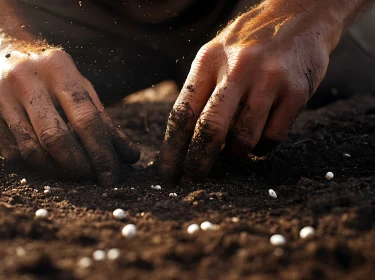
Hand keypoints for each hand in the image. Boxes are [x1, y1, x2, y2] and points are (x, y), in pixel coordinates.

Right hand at [0, 42, 138, 185]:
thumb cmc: (50, 75)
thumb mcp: (79, 85)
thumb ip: (104, 120)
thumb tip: (130, 157)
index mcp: (57, 68)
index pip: (85, 117)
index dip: (101, 151)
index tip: (111, 176)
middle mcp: (25, 79)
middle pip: (55, 138)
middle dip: (77, 165)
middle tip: (90, 177)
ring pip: (32, 150)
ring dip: (55, 170)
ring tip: (70, 172)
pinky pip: (12, 154)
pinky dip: (33, 165)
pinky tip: (45, 162)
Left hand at [159, 4, 332, 181]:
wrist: (300, 15)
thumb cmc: (248, 44)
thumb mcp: (216, 55)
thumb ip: (200, 91)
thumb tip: (184, 142)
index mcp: (209, 61)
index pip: (183, 113)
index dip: (172, 148)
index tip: (167, 172)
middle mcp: (237, 69)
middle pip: (211, 129)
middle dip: (198, 162)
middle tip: (193, 178)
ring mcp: (269, 80)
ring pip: (243, 138)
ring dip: (235, 154)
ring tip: (233, 151)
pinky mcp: (296, 92)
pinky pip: (273, 137)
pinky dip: (261, 149)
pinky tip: (258, 142)